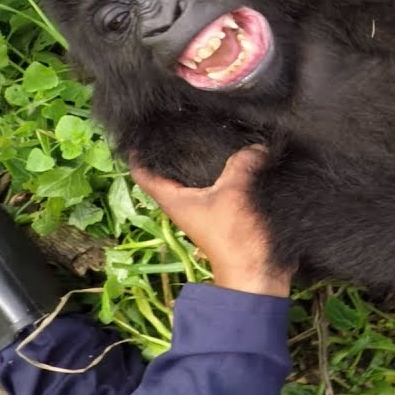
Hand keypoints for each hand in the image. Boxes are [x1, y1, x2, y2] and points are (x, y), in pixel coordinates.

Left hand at [129, 146, 292, 297]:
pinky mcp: (221, 213)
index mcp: (173, 200)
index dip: (139, 151)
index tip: (144, 132)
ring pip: (193, 177)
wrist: (254, 271)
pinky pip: (215, 185)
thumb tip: (255, 148)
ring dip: (199, 159)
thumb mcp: (235, 193)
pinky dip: (220, 171)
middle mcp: (183, 203)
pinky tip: (235, 156)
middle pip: (168, 171)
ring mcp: (202, 209)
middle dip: (173, 148)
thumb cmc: (234, 235)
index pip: (142, 173)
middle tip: (182, 124)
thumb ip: (241, 164)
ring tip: (209, 133)